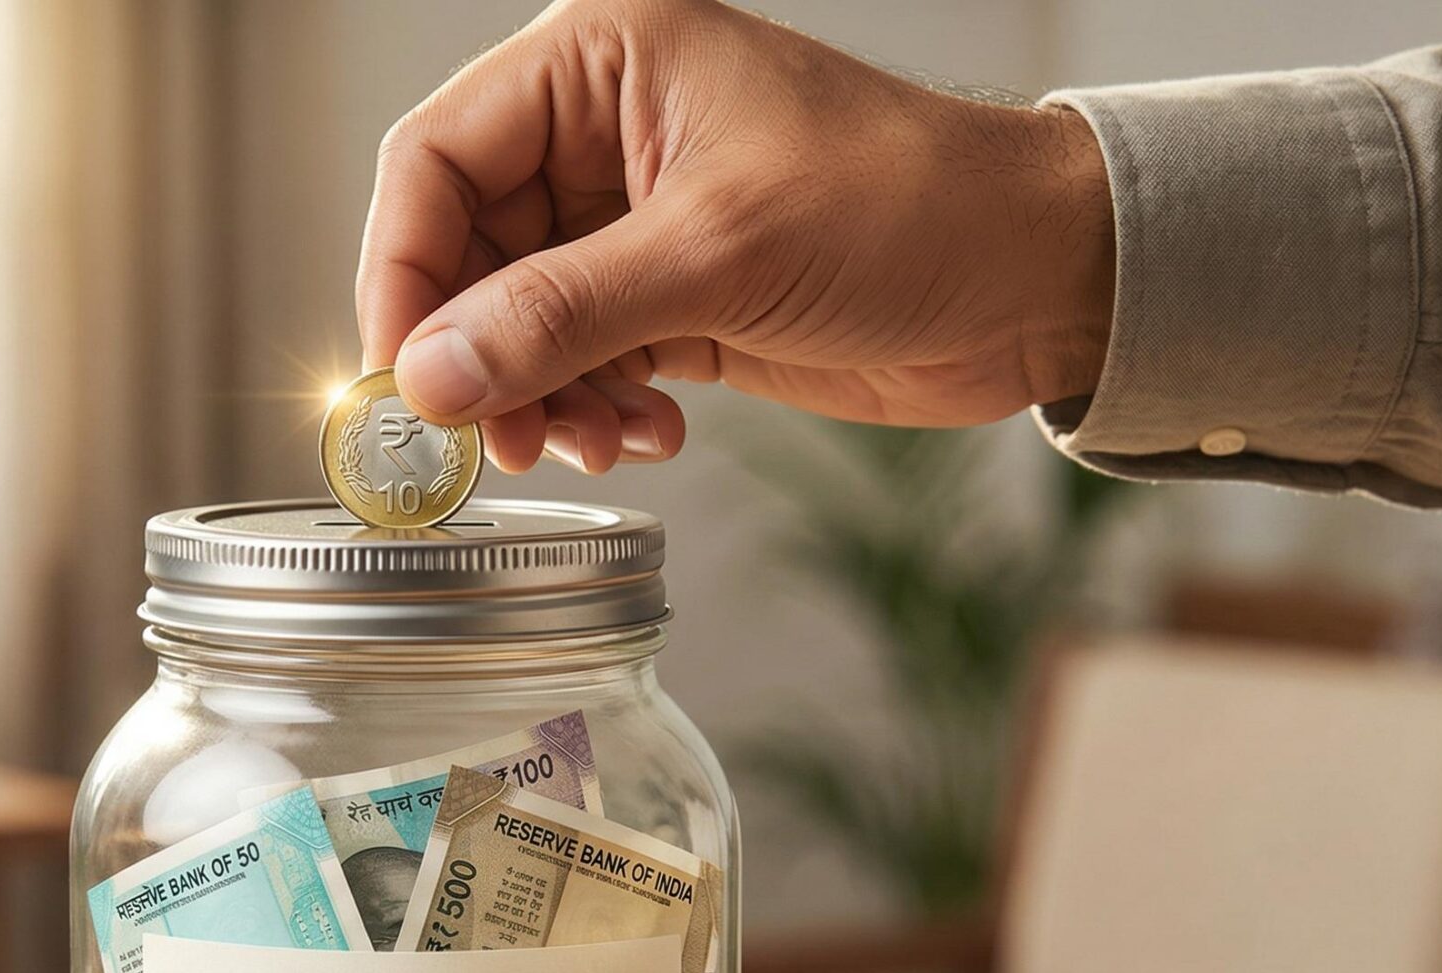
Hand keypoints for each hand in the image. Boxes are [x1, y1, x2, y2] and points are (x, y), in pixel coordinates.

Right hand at [356, 0, 1114, 473]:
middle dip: (475, 354)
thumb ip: (561, 315)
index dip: (403, 272)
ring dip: (535, 396)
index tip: (403, 379)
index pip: (436, 158)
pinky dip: (592, 410)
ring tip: (591, 441)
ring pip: (513, 319)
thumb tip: (428, 378)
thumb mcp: (720, 253)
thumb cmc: (912, 206)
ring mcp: (634, 219)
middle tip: (495, 439)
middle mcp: (601, 133)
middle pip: (463, 250)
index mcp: (600, 62)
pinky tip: (647, 436)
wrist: (1039, 276)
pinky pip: (578, 361)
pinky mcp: (670, 296)